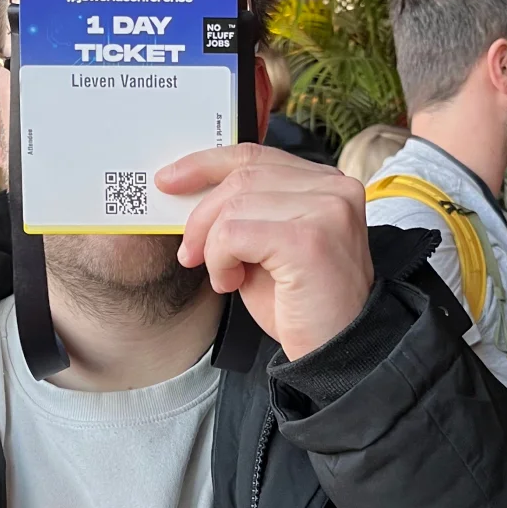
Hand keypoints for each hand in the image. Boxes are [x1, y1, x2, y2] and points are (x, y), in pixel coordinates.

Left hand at [156, 144, 373, 360]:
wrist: (338, 352)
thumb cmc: (300, 303)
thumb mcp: (264, 246)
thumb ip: (242, 212)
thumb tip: (185, 191)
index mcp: (325, 183)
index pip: (255, 155)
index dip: (205, 164)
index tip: (168, 181)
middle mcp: (333, 187)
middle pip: (241, 176)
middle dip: (201, 216)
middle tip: (190, 254)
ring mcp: (326, 210)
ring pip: (234, 204)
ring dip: (212, 246)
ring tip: (224, 276)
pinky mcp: (309, 238)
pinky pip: (234, 233)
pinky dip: (220, 260)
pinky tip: (231, 282)